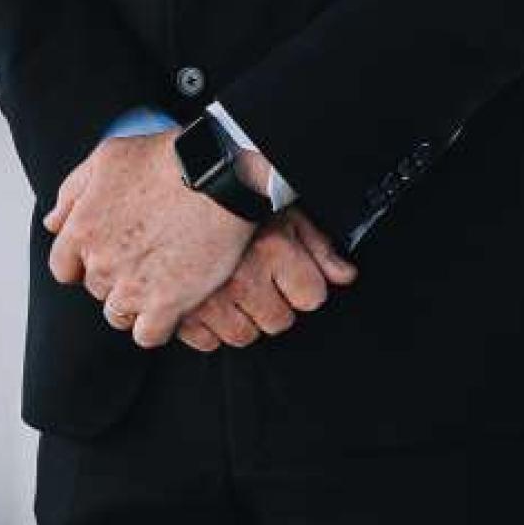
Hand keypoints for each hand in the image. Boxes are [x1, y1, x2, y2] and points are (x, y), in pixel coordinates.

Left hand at [44, 131, 255, 349]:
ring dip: (135, 303)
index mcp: (82, 229)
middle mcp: (101, 262)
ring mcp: (132, 288)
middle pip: (96, 289)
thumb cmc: (167, 159)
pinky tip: (172, 304)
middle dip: (116, 276)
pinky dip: (158, 325)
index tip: (108, 254)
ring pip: (119, 315)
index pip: (63, 267)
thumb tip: (53, 222)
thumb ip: (72, 191)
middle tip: (146, 256)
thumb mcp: (108, 157)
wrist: (219, 175)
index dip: (84, 262)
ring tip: (161, 279)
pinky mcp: (166, 305)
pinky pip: (148, 335)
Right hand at [175, 205, 356, 351]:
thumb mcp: (285, 211)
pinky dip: (207, 326)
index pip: (312, 297)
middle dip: (272, 303)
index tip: (290, 272)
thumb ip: (319, 247)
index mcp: (272, 249)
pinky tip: (208, 299)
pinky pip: (205, 341)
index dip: (304, 284)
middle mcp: (242, 278)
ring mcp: (207, 298)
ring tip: (232, 285)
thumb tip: (345, 276)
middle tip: (258, 277)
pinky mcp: (178, 312)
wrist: (181, 183)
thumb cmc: (233, 194)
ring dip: (241, 317)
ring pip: (243, 335)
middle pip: (278, 321)